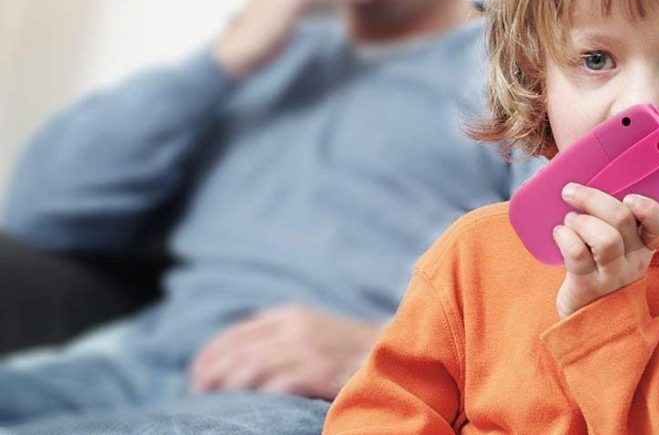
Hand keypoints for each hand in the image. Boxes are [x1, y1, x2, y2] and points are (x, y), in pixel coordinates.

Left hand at [189, 304, 384, 399]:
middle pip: (237, 349)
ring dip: (227, 385)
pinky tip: (251, 406)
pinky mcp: (322, 371)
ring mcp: (309, 349)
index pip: (235, 332)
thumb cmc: (354, 349)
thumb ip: (283, 336)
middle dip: (210, 372)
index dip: (209, 354)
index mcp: (291, 314)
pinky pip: (279, 384)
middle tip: (196, 394)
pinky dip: (260, 395)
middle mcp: (295, 327)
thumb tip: (243, 357)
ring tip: (213, 402)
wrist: (400, 352)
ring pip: (251, 366)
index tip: (196, 376)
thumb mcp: (315, 331)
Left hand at [552, 183, 658, 318]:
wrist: (589, 325)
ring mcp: (611, 275)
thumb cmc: (598, 274)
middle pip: (622, 219)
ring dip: (581, 221)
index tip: (630, 198)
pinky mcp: (587, 287)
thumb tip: (580, 180)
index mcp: (643, 247)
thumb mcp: (615, 251)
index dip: (649, 209)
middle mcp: (632, 260)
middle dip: (593, 198)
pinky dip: (564, 237)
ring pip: (605, 238)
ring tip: (569, 221)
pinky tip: (559, 234)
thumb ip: (608, 221)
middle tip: (571, 192)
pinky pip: (577, 255)